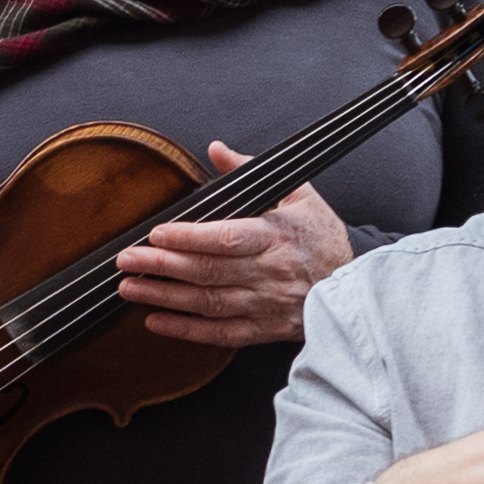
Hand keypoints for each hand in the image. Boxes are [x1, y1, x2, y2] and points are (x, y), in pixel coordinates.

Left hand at [114, 154, 353, 349]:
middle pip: (209, 271)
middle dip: (162, 265)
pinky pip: (220, 334)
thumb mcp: (299, 194)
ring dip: (165, 297)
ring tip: (130, 288)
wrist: (356, 286)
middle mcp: (269, 272)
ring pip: (208, 303)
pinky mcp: (264, 330)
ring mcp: (266, 304)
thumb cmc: (323, 237)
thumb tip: (216, 149)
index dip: (189, 237)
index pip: (227, 238)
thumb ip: (251, 170)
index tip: (157, 233)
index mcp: (277, 236)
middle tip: (126, 261)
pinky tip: (156, 321)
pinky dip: (186, 330)